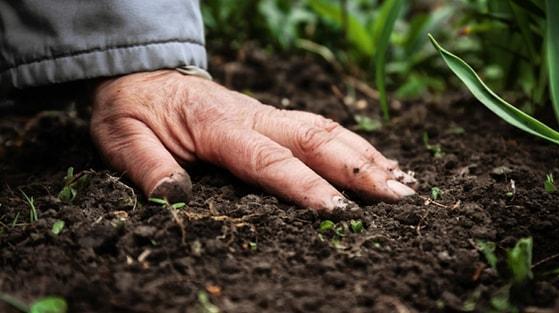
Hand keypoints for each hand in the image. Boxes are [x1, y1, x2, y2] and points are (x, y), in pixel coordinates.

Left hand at [90, 70, 415, 210]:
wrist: (144, 76)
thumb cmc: (134, 111)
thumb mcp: (123, 139)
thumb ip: (148, 167)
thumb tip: (175, 197)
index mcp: (217, 126)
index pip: (268, 159)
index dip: (305, 186)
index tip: (339, 212)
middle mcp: (253, 116)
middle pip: (315, 139)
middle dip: (359, 169)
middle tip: (400, 198)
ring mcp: (267, 114)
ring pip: (326, 129)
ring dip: (367, 155)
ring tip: (403, 182)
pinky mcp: (273, 117)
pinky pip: (321, 127)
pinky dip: (355, 144)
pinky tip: (377, 162)